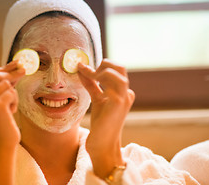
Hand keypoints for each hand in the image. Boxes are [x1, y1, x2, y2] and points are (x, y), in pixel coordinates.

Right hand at [0, 61, 24, 149]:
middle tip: (24, 70)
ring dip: (13, 94)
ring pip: (6, 84)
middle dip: (12, 73)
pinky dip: (15, 101)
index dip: (3, 67)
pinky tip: (10, 113)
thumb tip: (16, 64)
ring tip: (9, 107)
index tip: (16, 63)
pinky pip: (12, 93)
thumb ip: (1, 83)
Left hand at [78, 59, 134, 177]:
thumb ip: (91, 84)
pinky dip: (96, 76)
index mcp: (123, 92)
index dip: (100, 66)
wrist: (103, 143)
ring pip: (117, 71)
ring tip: (89, 75)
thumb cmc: (101, 123)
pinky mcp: (118, 101)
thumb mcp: (97, 99)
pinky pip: (110, 81)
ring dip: (100, 70)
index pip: (116, 70)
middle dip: (103, 64)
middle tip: (88, 71)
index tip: (82, 67)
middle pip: (120, 67)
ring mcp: (124, 96)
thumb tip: (81, 69)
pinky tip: (86, 78)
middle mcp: (126, 93)